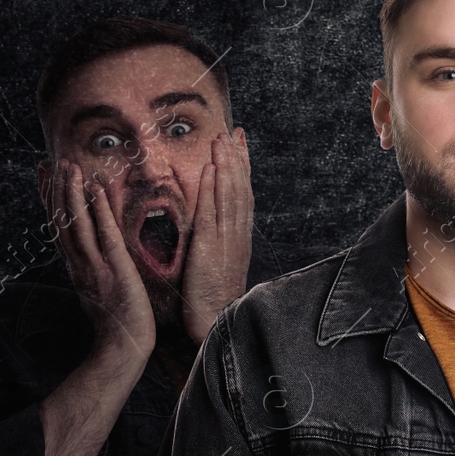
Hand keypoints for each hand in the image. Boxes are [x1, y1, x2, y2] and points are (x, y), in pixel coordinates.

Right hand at [47, 159, 155, 359]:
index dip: (49, 200)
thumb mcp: (98, 290)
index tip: (43, 176)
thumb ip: (92, 269)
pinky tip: (96, 189)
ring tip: (69, 166)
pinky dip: (99, 210)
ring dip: (72, 193)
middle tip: (53, 162)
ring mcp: (95, 266)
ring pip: (77, 224)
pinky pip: (105, 235)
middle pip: (62, 221)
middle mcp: (80, 264)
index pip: (59, 227)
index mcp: (76, 268)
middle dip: (56, 190)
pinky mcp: (114, 269)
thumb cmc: (117, 323)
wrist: (123, 348)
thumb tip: (89, 253)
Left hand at [180, 129, 253, 343]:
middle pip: (240, 189)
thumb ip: (219, 240)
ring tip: (222, 140)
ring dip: (226, 165)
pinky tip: (211, 170)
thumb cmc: (215, 299)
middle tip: (232, 131)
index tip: (241, 142)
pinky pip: (212, 214)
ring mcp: (226, 240)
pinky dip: (213, 190)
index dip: (243, 166)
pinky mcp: (210, 248)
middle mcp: (237, 234)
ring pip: (230, 196)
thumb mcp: (220, 264)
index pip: (244, 194)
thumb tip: (214, 220)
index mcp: (239, 237)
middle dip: (237, 158)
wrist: (218, 323)